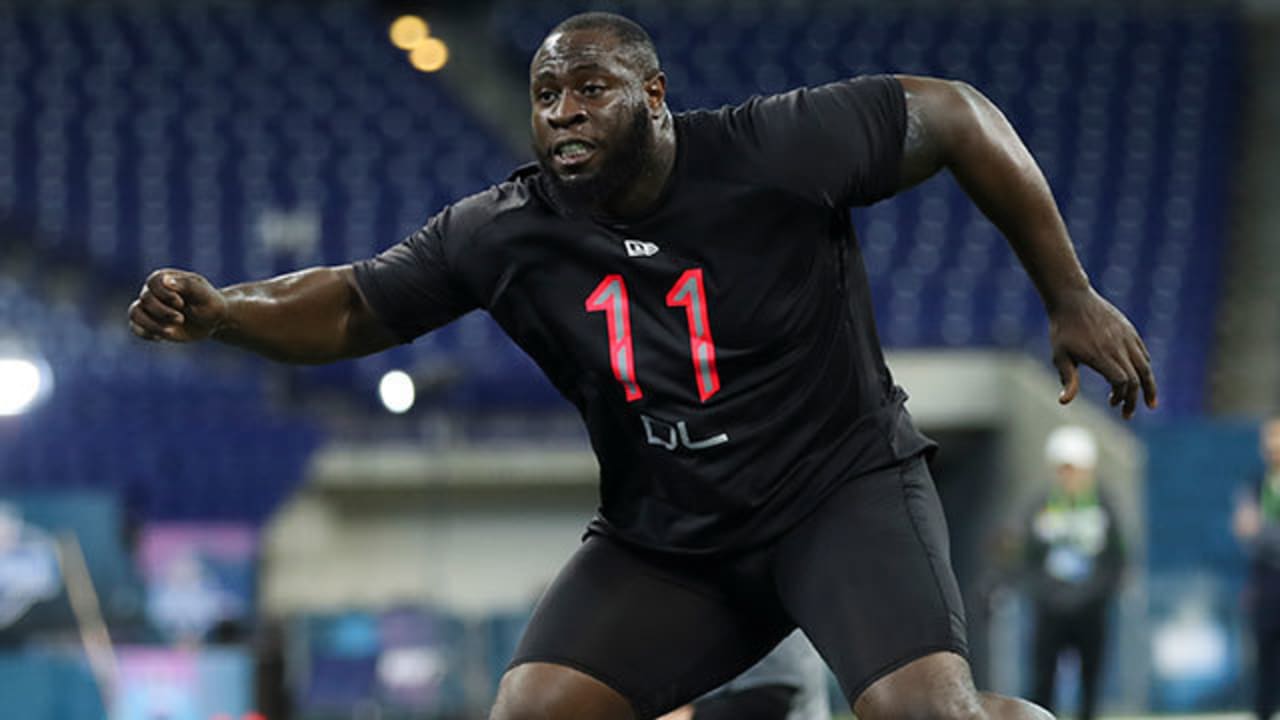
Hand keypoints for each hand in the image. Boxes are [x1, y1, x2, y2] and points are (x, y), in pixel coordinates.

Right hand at [128, 269, 227, 341]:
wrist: (211, 320)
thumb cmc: (208, 303)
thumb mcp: (202, 293)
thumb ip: (186, 285)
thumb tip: (165, 280)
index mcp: (165, 278)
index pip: (153, 282)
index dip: (164, 294)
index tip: (181, 303)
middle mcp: (153, 291)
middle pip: (145, 299)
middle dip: (163, 312)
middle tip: (181, 319)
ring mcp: (149, 307)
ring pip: (135, 313)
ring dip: (151, 325)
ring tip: (170, 332)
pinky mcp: (148, 322)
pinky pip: (134, 327)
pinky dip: (145, 333)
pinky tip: (160, 337)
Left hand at [1048, 288, 1156, 418]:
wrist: (1072, 299)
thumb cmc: (1063, 330)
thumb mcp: (1060, 355)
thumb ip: (1068, 379)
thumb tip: (1064, 402)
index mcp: (1101, 355)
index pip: (1122, 381)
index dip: (1122, 397)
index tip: (1113, 405)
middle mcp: (1118, 347)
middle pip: (1137, 378)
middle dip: (1135, 399)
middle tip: (1127, 415)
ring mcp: (1127, 338)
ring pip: (1145, 366)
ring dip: (1149, 387)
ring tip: (1150, 403)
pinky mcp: (1130, 331)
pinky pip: (1143, 353)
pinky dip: (1145, 368)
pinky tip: (1141, 378)